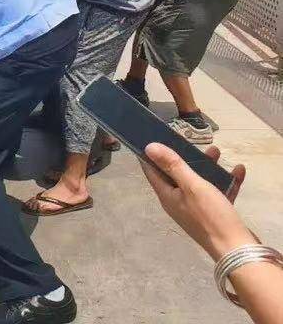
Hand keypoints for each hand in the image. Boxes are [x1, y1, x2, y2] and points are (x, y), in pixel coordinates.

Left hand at [141, 143, 251, 259]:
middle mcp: (178, 202)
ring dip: (207, 167)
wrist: (237, 249)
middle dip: (185, 158)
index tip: (151, 137)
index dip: (150, 155)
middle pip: (177, 175)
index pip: (151, 171)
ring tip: (217, 151)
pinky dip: (226, 181)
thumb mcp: (191, 186)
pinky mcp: (214, 214)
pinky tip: (238, 170)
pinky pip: (218, 192)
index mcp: (167, 195)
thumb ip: (172, 166)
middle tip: (191, 142)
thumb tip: (149, 147)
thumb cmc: (211, 216)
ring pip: (199, 182)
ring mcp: (196, 209)